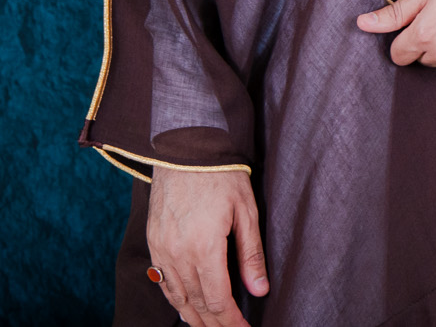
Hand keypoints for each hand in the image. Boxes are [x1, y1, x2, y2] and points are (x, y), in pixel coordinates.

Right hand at [145, 167, 267, 326]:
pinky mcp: (153, 243)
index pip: (218, 299)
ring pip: (177, 297)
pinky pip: (162, 281)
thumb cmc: (222, 176)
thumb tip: (258, 290)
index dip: (231, 320)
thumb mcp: (247, 211)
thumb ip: (251, 254)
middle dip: (215, 324)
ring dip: (193, 317)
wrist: (185, 149)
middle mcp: (177, 254)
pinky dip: (175, 299)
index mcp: (204, 247)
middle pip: (197, 303)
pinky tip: (185, 307)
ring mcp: (161, 250)